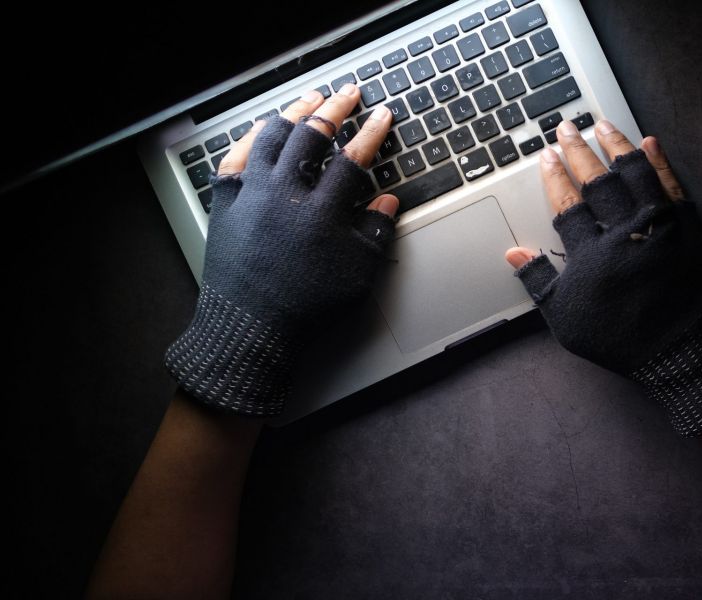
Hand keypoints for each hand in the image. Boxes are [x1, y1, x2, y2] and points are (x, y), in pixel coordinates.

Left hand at [164, 84, 399, 416]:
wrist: (249, 329)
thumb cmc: (306, 307)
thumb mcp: (357, 275)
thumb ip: (375, 233)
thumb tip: (388, 202)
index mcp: (321, 211)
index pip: (353, 158)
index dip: (372, 133)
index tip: (383, 116)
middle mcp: (284, 194)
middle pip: (312, 135)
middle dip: (335, 110)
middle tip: (349, 94)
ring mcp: (251, 194)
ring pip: (273, 136)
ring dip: (294, 113)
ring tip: (310, 100)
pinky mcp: (226, 201)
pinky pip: (237, 156)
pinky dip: (253, 136)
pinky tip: (264, 127)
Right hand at [504, 119, 701, 436]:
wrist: (682, 354)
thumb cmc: (621, 339)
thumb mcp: (567, 319)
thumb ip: (540, 282)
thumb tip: (513, 253)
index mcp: (591, 254)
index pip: (567, 203)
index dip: (554, 176)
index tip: (546, 156)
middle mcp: (625, 232)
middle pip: (597, 181)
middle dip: (578, 151)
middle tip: (566, 128)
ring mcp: (660, 226)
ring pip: (635, 174)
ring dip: (616, 146)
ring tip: (603, 125)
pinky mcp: (690, 228)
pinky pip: (673, 185)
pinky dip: (660, 162)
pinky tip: (649, 142)